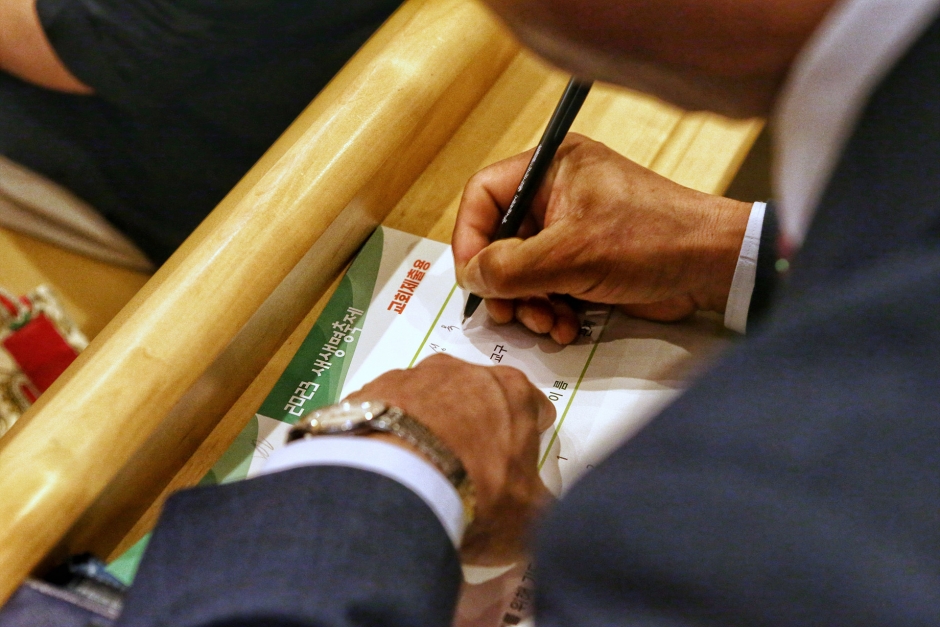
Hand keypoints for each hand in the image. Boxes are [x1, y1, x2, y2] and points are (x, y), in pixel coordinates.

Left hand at [345, 354, 555, 564]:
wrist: (392, 484)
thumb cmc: (476, 491)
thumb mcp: (528, 514)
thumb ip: (539, 503)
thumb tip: (537, 506)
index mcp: (514, 390)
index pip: (535, 410)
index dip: (529, 439)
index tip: (516, 467)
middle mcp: (464, 370)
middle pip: (480, 399)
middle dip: (477, 428)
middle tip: (467, 472)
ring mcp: (413, 375)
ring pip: (430, 399)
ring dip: (431, 426)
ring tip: (420, 472)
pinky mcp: (371, 390)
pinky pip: (389, 411)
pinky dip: (391, 433)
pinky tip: (388, 467)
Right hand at [453, 134, 751, 343]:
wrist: (713, 267)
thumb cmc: (652, 240)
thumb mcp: (570, 254)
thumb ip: (511, 267)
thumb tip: (471, 277)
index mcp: (551, 168)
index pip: (484, 195)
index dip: (469, 238)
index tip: (473, 278)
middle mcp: (557, 194)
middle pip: (499, 239)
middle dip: (503, 282)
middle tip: (509, 312)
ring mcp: (572, 230)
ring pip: (522, 270)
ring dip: (527, 303)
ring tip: (546, 323)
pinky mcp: (586, 261)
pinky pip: (547, 286)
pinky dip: (550, 309)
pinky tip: (565, 326)